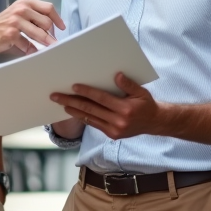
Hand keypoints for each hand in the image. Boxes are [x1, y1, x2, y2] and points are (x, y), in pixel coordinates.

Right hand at [0, 0, 64, 55]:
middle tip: (52, 42)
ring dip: (47, 44)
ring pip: (40, 34)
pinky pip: (29, 45)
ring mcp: (16, 21)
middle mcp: (21, 9)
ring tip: (49, 50)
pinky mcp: (11, 34)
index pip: (48, 8)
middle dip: (51, 35)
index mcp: (24, 2)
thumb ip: (33, 18)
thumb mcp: (17, 15)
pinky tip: (31, 53)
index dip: (58, 19)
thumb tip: (53, 31)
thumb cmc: (0, 26)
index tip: (62, 28)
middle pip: (46, 22)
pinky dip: (32, 52)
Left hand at [50, 73, 167, 140]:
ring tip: (61, 103)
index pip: (101, 98)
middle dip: (72, 101)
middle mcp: (119, 121)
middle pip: (90, 109)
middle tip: (56, 96)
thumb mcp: (141, 91)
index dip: (87, 92)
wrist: (154, 123)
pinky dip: (83, 118)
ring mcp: (114, 130)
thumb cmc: (146, 104)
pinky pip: (94, 124)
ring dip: (73, 110)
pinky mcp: (112, 135)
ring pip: (89, 118)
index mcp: (125, 109)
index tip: (73, 87)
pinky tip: (74, 111)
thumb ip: (128, 84)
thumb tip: (116, 75)